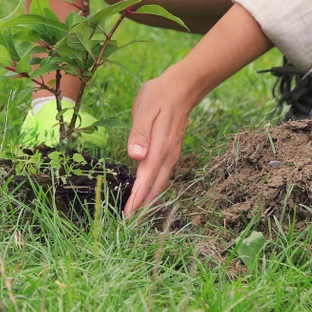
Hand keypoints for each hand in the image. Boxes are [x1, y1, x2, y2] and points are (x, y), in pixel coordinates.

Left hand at [122, 69, 194, 216]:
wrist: (181, 87)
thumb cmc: (158, 96)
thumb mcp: (144, 110)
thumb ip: (139, 135)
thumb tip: (135, 157)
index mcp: (159, 148)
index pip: (146, 179)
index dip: (138, 198)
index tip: (129, 215)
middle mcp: (168, 155)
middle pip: (155, 186)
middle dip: (143, 205)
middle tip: (131, 223)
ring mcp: (172, 154)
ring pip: (161, 182)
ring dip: (149, 198)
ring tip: (137, 213)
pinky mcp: (171, 150)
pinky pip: (163, 174)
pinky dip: (154, 187)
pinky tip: (147, 190)